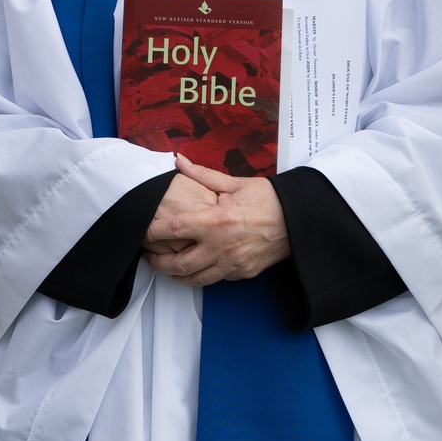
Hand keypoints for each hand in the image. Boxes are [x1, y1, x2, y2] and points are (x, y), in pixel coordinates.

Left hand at [143, 155, 289, 286]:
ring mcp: (232, 264)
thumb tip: (178, 160)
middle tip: (150, 257)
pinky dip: (204, 274)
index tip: (143, 232)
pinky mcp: (243, 273)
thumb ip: (202, 175)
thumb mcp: (235, 183)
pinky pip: (216, 278)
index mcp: (216, 221)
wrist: (298, 219)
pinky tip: (199, 264)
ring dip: (178, 275)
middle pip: (178, 265)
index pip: (174, 230)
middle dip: (158, 263)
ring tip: (169, 267)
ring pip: (195, 279)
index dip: (153, 232)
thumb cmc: (267, 198)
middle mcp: (221, 247)